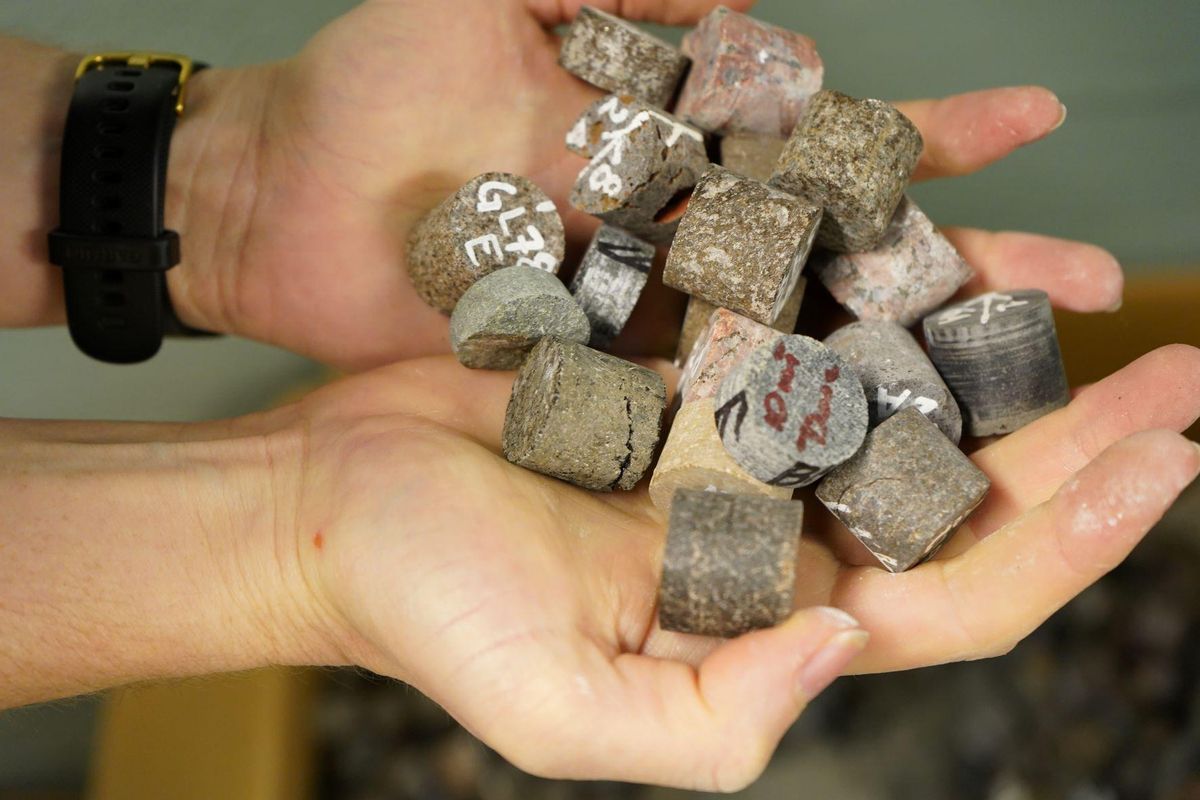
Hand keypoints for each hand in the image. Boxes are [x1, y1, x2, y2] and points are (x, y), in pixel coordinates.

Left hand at [161, 0, 1121, 368]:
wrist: (281, 207)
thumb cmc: (369, 86)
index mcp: (675, 136)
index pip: (831, 133)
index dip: (932, 131)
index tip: (1042, 119)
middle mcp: (680, 231)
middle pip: (847, 252)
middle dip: (967, 267)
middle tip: (1089, 294)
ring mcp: (642, 315)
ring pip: (795, 341)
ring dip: (901, 360)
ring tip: (1017, 386)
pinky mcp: (595, 384)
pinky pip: (696, 406)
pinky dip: (773, 423)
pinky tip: (860, 449)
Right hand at [285, 344, 1198, 789]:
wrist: (335, 499)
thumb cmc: (426, 607)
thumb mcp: (561, 711)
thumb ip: (712, 722)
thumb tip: (846, 646)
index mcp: (764, 621)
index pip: (956, 596)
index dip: (1071, 542)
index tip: (1163, 464)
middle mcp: (769, 530)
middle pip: (956, 492)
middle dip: (1077, 443)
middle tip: (1182, 376)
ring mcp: (731, 441)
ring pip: (896, 398)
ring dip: (994, 356)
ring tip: (1091, 297)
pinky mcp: (681, 367)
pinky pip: (802, 322)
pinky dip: (869, 293)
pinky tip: (938, 251)